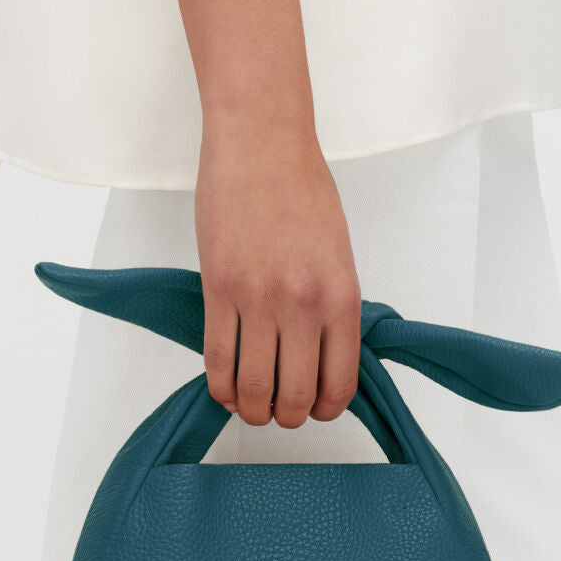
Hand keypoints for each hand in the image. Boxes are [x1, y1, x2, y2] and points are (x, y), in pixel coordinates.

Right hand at [195, 115, 360, 428]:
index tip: (314, 409)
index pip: (339, 382)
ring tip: (250, 406)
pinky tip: (224, 389)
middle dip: (287, 417)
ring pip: (254, 387)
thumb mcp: (338, 253)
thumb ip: (333, 305)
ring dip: (252, 409)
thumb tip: (321, 354)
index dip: (325, 409)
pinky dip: (220, 386)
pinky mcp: (219, 289)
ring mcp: (259, 299)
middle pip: (295, 396)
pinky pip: (217, 359)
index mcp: (343, 297)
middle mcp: (304, 305)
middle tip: (279, 412)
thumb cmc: (302, 189)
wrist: (262, 144)